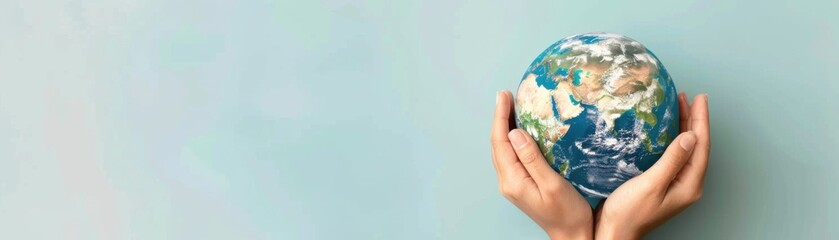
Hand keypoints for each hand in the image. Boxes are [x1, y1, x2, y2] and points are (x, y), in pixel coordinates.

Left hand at [490, 90, 592, 239]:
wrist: (572, 235)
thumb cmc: (568, 212)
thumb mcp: (552, 184)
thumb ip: (532, 158)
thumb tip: (515, 133)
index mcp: (513, 181)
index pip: (501, 142)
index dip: (501, 117)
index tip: (504, 95)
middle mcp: (508, 182)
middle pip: (498, 144)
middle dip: (500, 118)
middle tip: (506, 95)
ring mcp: (512, 184)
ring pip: (503, 150)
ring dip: (505, 127)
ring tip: (511, 106)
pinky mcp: (520, 184)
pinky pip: (511, 156)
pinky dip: (512, 138)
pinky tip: (520, 129)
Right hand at [594, 93, 710, 239]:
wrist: (614, 232)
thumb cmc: (629, 212)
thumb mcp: (652, 184)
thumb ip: (672, 160)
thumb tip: (691, 136)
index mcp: (689, 184)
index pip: (701, 146)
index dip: (701, 120)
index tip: (699, 98)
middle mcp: (686, 184)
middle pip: (696, 146)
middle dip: (694, 120)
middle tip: (689, 96)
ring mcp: (675, 184)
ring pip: (685, 149)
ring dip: (684, 127)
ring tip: (679, 106)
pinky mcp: (663, 183)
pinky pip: (674, 155)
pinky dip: (672, 138)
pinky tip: (664, 130)